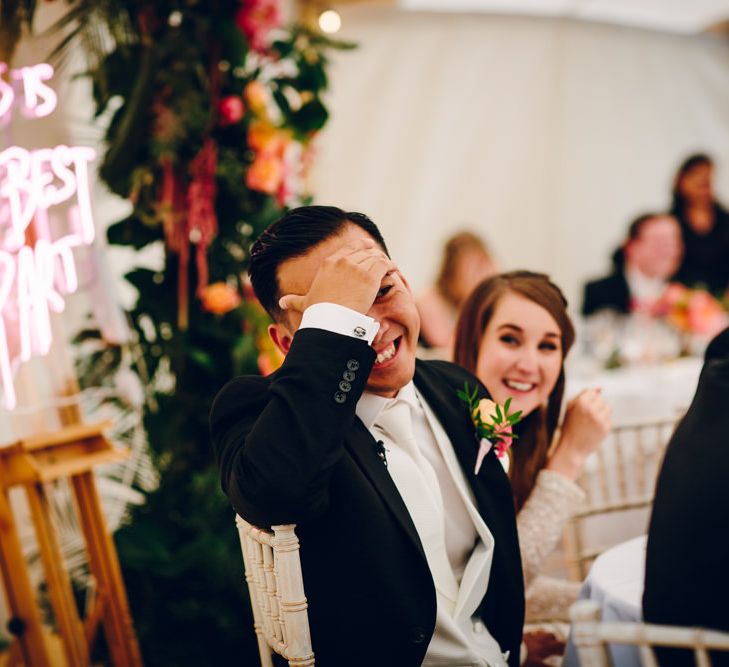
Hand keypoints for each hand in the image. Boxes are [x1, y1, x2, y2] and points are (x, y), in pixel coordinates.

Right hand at [278, 238, 394, 316]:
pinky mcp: (370, 277)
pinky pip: (384, 265)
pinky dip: (391, 267)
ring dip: (384, 262)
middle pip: (364, 251)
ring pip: (375, 258)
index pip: (349, 248)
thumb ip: (294, 300)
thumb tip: (281, 302)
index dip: (361, 246)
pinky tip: (394, 271)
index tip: (368, 246)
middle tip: (381, 260)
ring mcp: (357, 268)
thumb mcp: (305, 303)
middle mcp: (343, 261)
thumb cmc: (318, 312)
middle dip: (374, 255)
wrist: (331, 320)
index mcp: (329, 263)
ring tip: (390, 267)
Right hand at [546, 388, 611, 480]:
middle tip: (586, 418)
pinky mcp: (606, 428)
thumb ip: (583, 395)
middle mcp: (590, 409)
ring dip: (602, 413)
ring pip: (608, 408)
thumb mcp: (570, 408)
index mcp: (580, 402)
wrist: (572, 448)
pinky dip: (603, 423)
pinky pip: (609, 419)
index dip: (587, 401)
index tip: (582, 411)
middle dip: (596, 406)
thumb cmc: (570, 426)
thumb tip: (600, 388)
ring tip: (592, 423)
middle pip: (601, 399)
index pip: (592, 392)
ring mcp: (599, 419)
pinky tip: (594, 430)